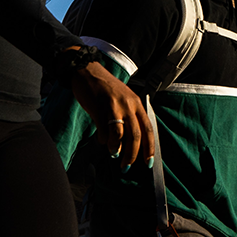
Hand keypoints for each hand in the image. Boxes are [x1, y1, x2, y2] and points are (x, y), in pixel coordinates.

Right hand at [68, 56, 153, 170]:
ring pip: (120, 134)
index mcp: (137, 104)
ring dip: (117, 149)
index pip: (148, 129)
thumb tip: (129, 146)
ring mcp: (115, 105)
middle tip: (126, 166)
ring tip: (113, 154)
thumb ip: (128, 119)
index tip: (148, 162)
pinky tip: (102, 141)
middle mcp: (129, 104)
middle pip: (136, 135)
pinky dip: (104, 140)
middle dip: (132, 154)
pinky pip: (104, 129)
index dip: (149, 148)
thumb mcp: (123, 100)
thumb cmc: (105, 89)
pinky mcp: (100, 107)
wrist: (87, 71)